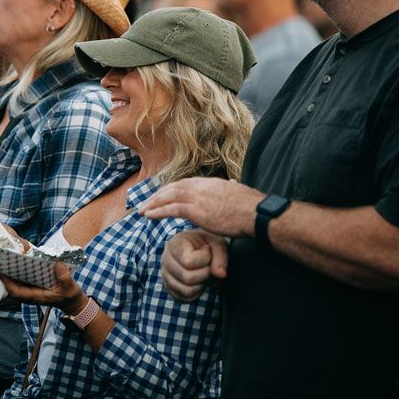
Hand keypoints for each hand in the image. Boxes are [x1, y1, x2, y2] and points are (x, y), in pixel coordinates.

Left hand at [0, 262, 86, 313]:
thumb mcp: (70, 288)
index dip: (7, 283)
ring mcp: (32, 290)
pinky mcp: (35, 286)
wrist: (72, 302)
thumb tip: (57, 264)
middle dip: (4, 276)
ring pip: (16, 283)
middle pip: (12, 287)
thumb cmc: (70, 297)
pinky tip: (16, 261)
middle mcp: (31, 294)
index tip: (1, 272)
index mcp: (35, 297)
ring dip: (9, 273)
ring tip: (4, 259)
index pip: (16, 292)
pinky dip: (17, 272)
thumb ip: (64, 277)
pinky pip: (22, 280)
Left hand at [140, 177, 264, 237]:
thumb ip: (230, 189)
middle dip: (158, 196)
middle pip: (173, 188)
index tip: (162, 196)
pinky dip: (157, 211)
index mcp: (210, 183)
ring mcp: (197, 197)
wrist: (257, 213)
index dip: (170, 190)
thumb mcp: (238, 193)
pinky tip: (148, 215)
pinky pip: (170, 209)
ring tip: (141, 211)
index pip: (184, 184)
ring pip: (168, 197)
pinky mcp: (195, 210)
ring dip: (152, 204)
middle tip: (146, 203)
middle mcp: (201, 186)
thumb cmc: (252, 208)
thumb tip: (231, 184)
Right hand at [161, 230, 228, 301]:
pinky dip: (197, 293)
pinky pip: (184, 298)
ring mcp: (166, 275)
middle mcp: (166, 260)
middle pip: (187, 278)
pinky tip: (200, 281)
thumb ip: (220, 257)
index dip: (205, 260)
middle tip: (209, 265)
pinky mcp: (169, 287)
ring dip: (202, 285)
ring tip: (204, 273)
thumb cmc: (207, 243)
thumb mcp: (217, 243)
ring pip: (186, 291)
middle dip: (205, 274)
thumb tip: (221, 275)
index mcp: (175, 244)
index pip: (188, 262)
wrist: (197, 246)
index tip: (208, 251)